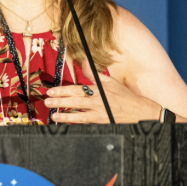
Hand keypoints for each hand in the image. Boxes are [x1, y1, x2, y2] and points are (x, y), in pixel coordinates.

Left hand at [43, 61, 161, 123]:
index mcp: (99, 90)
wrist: (139, 111)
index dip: (63, 90)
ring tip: (53, 116)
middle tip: (47, 102)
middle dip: (60, 102)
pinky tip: (66, 124)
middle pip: (75, 101)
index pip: (77, 89)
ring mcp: (100, 114)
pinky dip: (75, 124)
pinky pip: (86, 124)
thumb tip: (84, 61)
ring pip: (79, 115)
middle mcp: (98, 102)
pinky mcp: (102, 123)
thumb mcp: (110, 82)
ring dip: (65, 115)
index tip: (51, 91)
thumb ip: (94, 73)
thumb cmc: (124, 96)